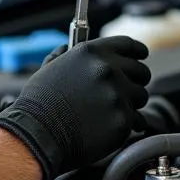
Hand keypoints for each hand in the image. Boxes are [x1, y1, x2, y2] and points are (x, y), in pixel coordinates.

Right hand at [0, 36, 149, 179]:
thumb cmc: (39, 104)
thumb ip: (64, 55)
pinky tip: (111, 126)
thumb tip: (66, 48)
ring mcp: (118, 95)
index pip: (128, 45)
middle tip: (122, 92)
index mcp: (92, 53)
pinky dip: (128, 124)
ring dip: (131, 103)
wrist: (37, 135)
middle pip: (141, 71)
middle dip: (135, 81)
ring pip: (141, 96)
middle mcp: (108, 69)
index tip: (141, 57)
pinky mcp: (123, 120)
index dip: (137, 52)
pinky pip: (138, 119)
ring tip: (109, 112)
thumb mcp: (48, 68)